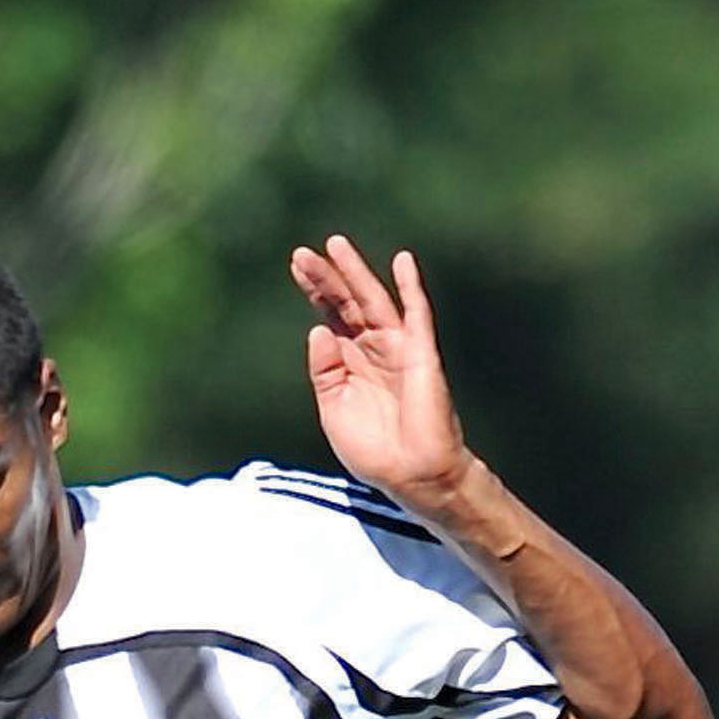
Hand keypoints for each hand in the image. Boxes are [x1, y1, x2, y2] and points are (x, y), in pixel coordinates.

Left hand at [290, 235, 472, 510]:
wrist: (411, 474)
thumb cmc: (373, 450)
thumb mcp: (334, 411)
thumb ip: (324, 372)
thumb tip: (318, 330)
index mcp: (350, 364)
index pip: (331, 318)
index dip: (315, 292)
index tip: (297, 265)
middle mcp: (372, 349)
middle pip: (346, 304)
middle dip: (325, 279)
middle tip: (302, 254)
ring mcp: (397, 348)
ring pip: (373, 302)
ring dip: (355, 274)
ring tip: (336, 245)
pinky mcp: (420, 353)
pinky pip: (416, 314)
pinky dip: (410, 288)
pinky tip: (402, 261)